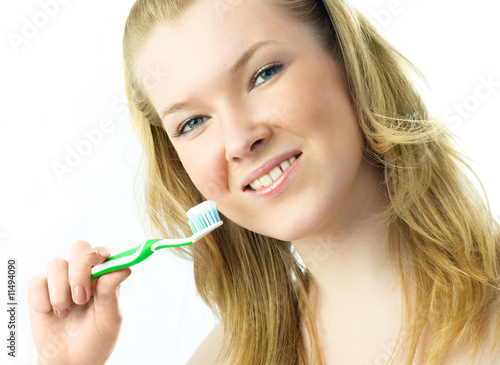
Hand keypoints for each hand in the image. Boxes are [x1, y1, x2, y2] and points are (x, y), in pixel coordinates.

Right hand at [28, 240, 131, 364]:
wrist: (71, 362)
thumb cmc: (96, 339)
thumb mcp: (110, 319)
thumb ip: (112, 292)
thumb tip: (124, 268)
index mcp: (103, 276)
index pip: (102, 252)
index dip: (99, 252)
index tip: (94, 261)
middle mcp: (83, 273)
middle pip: (78, 248)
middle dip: (79, 270)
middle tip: (82, 297)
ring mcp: (60, 281)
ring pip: (56, 264)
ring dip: (61, 290)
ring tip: (67, 313)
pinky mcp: (40, 292)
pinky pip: (37, 283)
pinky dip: (44, 300)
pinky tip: (53, 314)